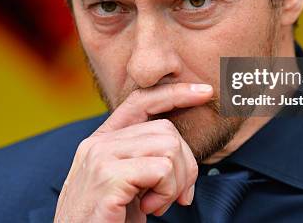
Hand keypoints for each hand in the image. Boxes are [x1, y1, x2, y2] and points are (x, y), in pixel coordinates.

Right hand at [53, 83, 213, 222]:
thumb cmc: (107, 221)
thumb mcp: (126, 184)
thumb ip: (143, 160)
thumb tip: (184, 154)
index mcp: (102, 141)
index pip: (141, 100)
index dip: (175, 93)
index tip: (204, 92)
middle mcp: (98, 143)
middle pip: (166, 129)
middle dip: (186, 165)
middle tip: (176, 196)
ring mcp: (101, 157)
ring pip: (169, 147)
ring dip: (176, 183)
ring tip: (158, 204)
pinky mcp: (109, 177)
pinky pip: (163, 170)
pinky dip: (167, 193)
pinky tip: (149, 209)